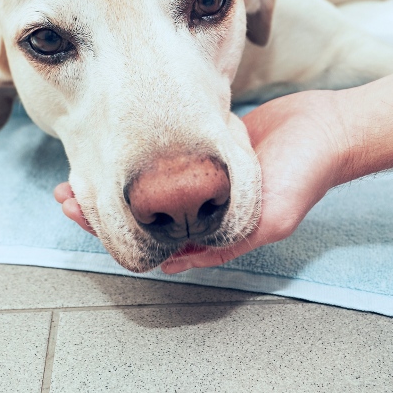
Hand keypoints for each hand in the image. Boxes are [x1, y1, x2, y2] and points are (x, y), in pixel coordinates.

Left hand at [53, 90, 350, 271]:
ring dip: (111, 180)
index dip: (109, 228)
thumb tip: (173, 264)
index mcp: (212, 229)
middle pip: (137, 212)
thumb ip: (225, 243)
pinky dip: (134, 156)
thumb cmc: (303, 175)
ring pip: (143, 184)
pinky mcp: (203, 147)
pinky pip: (161, 156)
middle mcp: (201, 206)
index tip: (78, 210)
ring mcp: (200, 177)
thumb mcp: (269, 219)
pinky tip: (112, 147)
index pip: (149, 238)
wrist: (327, 128)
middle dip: (99, 205)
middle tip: (65, 192)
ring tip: (78, 170)